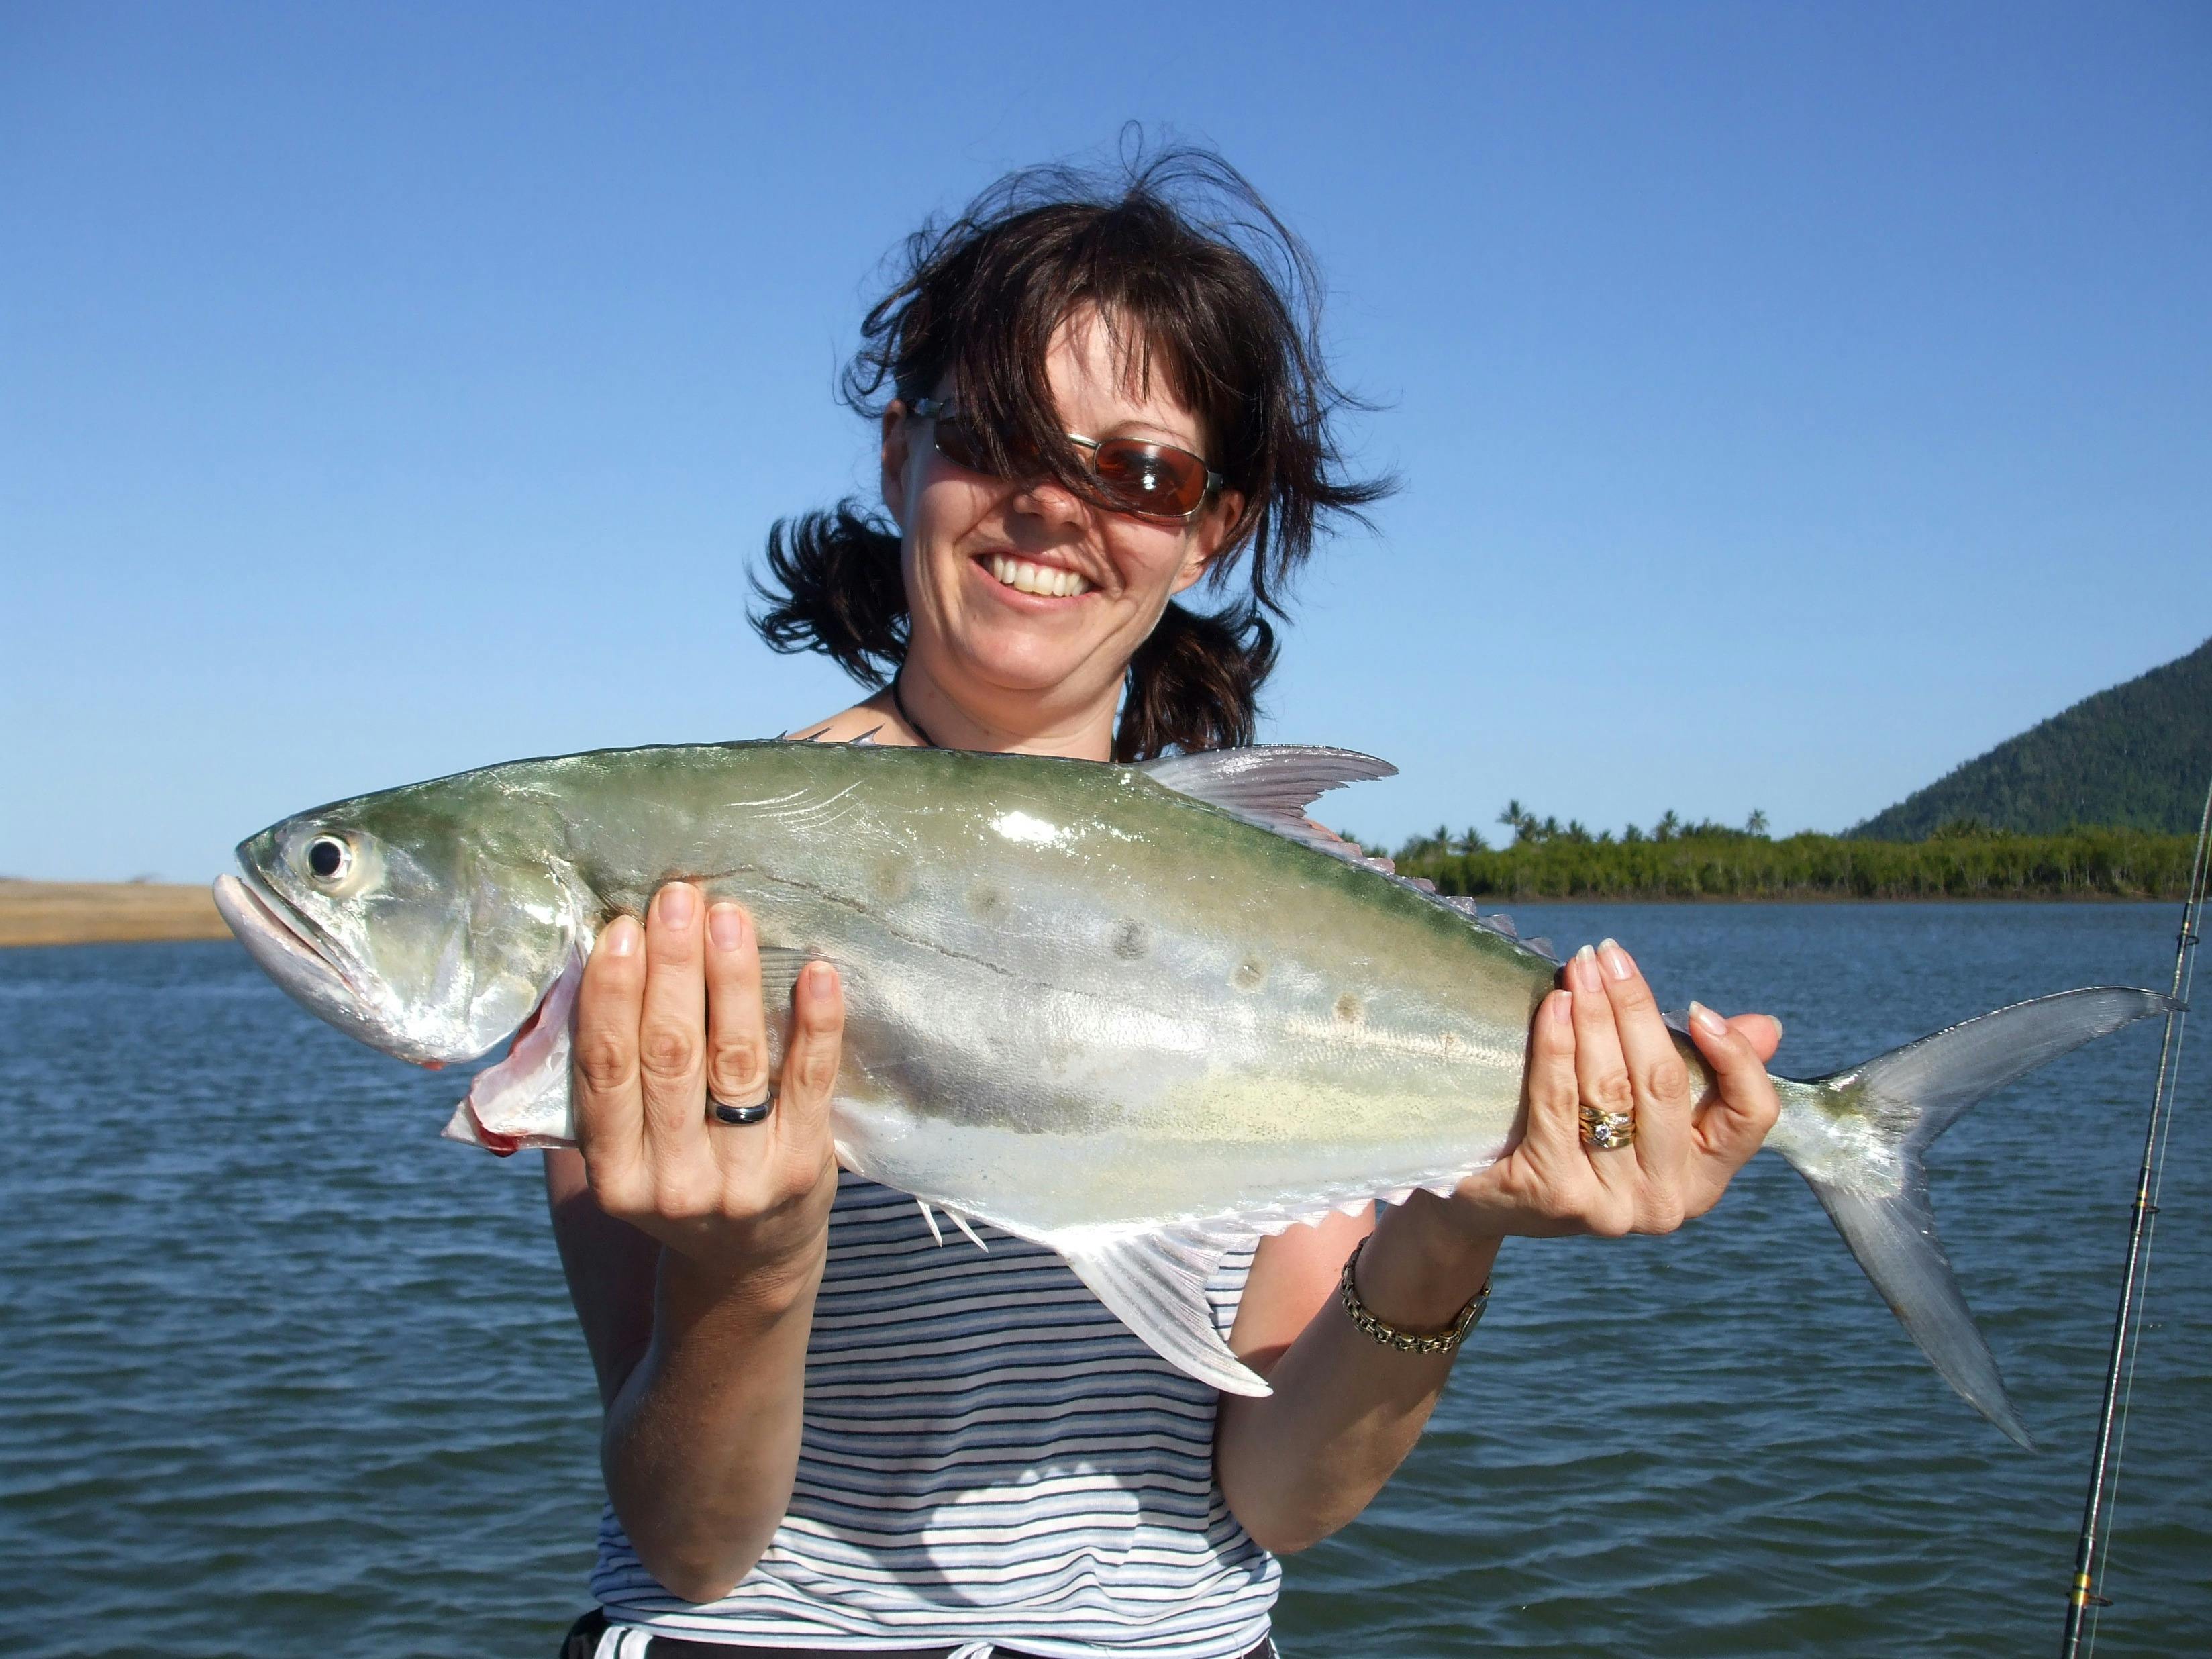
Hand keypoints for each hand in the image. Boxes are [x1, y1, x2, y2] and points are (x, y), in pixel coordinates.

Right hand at [570, 882, 842, 1277]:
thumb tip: (568, 977)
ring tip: (730, 916)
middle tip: (678, 897)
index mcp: (615, 1173)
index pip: (606, 1069)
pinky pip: (809, 1083)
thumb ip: (596, 1083)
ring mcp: (742, 1178)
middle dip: (672, 969)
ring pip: (735, 1062)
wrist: (750, 1264)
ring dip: (733, 980)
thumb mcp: (621, 1153)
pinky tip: (817, 972)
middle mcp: (673, 1181)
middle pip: (670, 1055)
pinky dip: (814, 1024)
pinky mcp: (804, 1168)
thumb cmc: (675, 1177)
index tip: (622, 927)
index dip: (612, 995)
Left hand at [1445, 938, 1781, 1238]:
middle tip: (1609, 955)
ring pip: (1610, 1088)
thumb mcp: (1646, 1111)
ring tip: (1580, 967)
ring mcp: (1612, 1205)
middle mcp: (1668, 1201)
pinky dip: (1556, 1045)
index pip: (1752, 1115)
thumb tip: (1767, 1028)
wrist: (1492, 1200)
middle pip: (1665, 1084)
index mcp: (1705, 1179)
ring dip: (1594, 1015)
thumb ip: (1704, 1072)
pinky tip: (1554, 1005)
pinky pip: (1558, 1101)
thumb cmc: (1581, 1140)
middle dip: (1636, 1008)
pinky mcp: (1555, 1194)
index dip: (1736, 1059)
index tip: (1697, 1009)